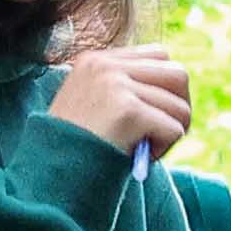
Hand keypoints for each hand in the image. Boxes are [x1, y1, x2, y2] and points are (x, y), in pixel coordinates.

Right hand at [42, 42, 194, 154]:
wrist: (50, 174)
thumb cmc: (73, 148)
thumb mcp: (92, 104)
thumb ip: (124, 89)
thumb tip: (175, 94)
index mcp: (97, 60)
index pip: (159, 56)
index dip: (164, 89)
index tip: (152, 115)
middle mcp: (106, 66)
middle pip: (177, 75)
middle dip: (179, 108)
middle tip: (164, 133)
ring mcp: (116, 85)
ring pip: (179, 106)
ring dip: (171, 133)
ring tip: (146, 149)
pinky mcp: (127, 110)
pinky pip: (174, 129)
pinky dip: (164, 148)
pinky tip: (141, 156)